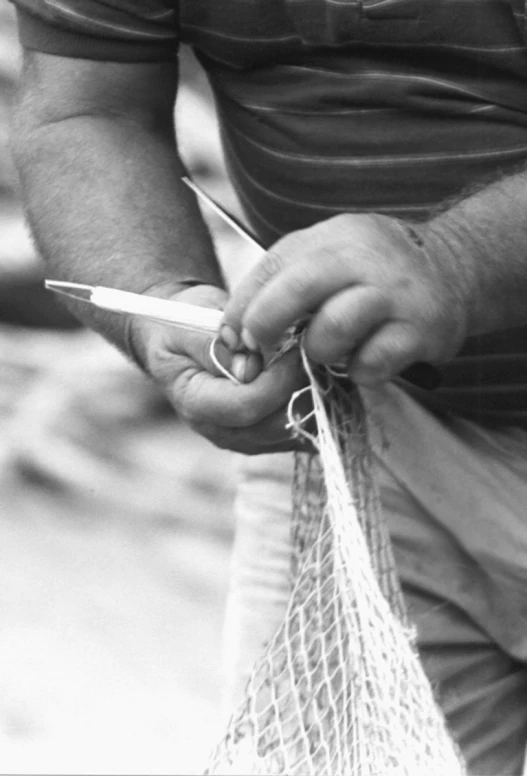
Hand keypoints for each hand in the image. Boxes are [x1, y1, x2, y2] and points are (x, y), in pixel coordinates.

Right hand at [129, 283, 308, 453]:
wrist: (181, 342)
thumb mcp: (188, 324)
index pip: (247, 405)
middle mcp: (220, 431)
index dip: (279, 378)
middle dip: (302, 388)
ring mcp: (245, 439)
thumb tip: (249, 367)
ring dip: (315, 397)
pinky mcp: (267, 437)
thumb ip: (214, 345)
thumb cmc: (184, 327)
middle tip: (316, 352)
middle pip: (277, 423)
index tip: (297, 347)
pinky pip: (304, 431)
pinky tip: (321, 377)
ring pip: (297, 431)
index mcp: (195, 404)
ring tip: (319, 362)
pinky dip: (319, 406)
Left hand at [222, 213, 469, 386]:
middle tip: (258, 353)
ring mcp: (395, 294)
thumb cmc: (374, 271)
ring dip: (318, 352)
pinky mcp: (422, 330)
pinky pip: (372, 363)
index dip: (242, 307)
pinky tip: (363, 364)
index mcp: (333, 238)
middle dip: (265, 325)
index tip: (233, 339)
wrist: (455, 269)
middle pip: (297, 288)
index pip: (272, 267)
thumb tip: (233, 334)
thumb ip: (285, 282)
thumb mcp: (330, 254)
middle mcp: (364, 259)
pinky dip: (358, 372)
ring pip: (333, 330)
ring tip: (327, 352)